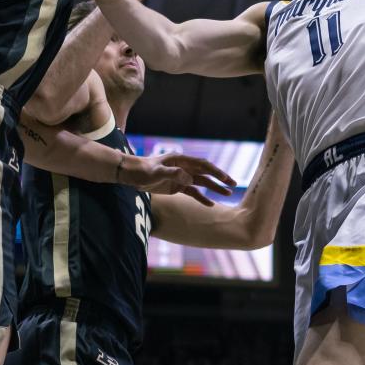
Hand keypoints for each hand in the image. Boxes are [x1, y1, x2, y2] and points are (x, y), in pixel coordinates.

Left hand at [120, 152, 235, 205]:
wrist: (131, 175)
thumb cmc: (142, 170)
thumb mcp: (156, 172)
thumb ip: (172, 173)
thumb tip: (188, 178)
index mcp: (181, 160)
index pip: (202, 165)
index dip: (215, 171)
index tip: (226, 178)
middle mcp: (184, 167)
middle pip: (206, 173)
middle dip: (220, 179)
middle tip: (233, 185)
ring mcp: (181, 177)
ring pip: (202, 183)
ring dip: (214, 188)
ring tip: (227, 194)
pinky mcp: (176, 187)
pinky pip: (192, 192)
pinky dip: (201, 198)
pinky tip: (210, 204)